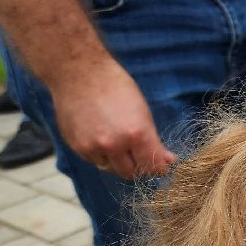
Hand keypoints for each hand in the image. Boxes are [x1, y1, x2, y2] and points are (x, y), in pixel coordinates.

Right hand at [50, 58, 176, 179]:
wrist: (79, 72)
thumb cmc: (115, 87)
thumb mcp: (143, 111)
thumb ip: (153, 141)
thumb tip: (168, 162)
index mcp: (136, 134)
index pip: (153, 167)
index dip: (159, 168)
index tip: (160, 165)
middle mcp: (114, 145)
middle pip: (132, 173)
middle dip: (139, 167)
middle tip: (139, 154)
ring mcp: (93, 147)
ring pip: (111, 169)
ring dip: (118, 162)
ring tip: (117, 140)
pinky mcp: (77, 147)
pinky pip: (94, 161)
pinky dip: (100, 155)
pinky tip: (100, 136)